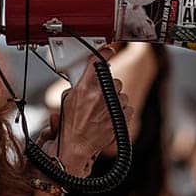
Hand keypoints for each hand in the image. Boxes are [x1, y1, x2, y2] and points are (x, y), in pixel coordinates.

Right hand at [47, 46, 133, 175]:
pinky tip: (110, 117)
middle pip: (113, 79)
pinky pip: (128, 107)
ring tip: (103, 110)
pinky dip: (121, 111)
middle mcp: (100, 95)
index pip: (98, 62)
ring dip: (114, 100)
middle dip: (108, 86)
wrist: (76, 146)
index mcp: (85, 87)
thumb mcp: (68, 99)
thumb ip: (79, 84)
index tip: (108, 50)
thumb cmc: (70, 126)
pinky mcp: (120, 118)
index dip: (105, 53)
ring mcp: (112, 107)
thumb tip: (87, 76)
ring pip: (121, 94)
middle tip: (99, 95)